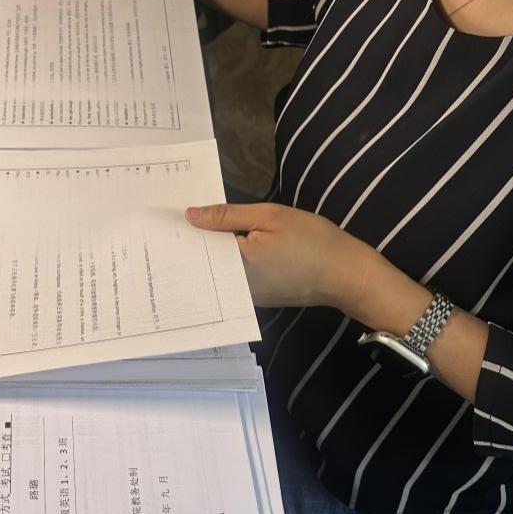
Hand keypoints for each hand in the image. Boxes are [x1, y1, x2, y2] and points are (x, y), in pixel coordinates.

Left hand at [186, 201, 374, 310]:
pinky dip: (227, 262)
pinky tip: (225, 245)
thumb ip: (227, 215)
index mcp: (233, 265)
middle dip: (193, 240)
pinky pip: (233, 278)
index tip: (164, 216)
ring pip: (217, 271)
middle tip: (177, 216)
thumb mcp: (269, 216)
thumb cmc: (312, 240)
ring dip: (209, 252)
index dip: (182, 230)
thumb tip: (190, 215)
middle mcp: (234, 287)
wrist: (347, 274)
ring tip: (196, 227)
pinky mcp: (258, 298)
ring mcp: (246, 296)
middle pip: (204, 262)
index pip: (196, 248)